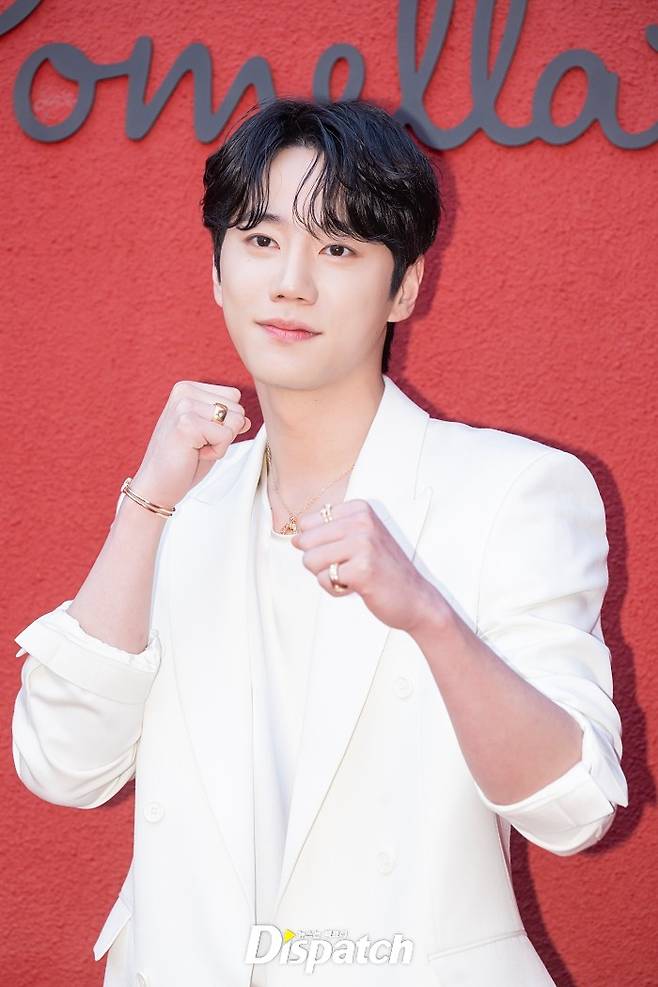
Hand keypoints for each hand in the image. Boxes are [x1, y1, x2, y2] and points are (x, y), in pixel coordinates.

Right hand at [129, 380, 250, 509]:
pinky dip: (216, 452)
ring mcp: (184, 406)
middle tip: (197, 445)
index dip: (225, 422)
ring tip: (195, 449)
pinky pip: (226, 436)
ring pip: (235, 421)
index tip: (201, 435)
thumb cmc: (183, 461)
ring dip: (221, 443)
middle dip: (225, 433)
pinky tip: (194, 455)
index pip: (233, 396)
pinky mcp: (187, 424)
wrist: (157, 485)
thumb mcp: (210, 434)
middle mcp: (185, 392)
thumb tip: (245, 420)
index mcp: (188, 389)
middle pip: (237, 408)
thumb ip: (228, 421)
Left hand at [290, 498, 438, 632]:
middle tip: (348, 566)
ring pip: (310, 560)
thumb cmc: (384, 570)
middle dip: (319, 561)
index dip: (318, 544)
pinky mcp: (361, 568)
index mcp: (359, 509)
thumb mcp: (360, 539)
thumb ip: (328, 533)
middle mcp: (362, 521)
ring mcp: (363, 544)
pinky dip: (336, 589)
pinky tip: (357, 587)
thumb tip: (295, 539)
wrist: (416, 598)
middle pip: (305, 541)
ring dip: (327, 575)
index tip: (344, 552)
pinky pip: (323, 580)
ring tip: (353, 576)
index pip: (308, 523)